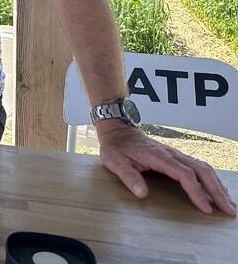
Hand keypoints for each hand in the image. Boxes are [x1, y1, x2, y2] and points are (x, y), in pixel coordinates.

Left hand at [98, 123, 236, 215]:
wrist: (118, 130)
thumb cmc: (116, 147)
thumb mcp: (114, 161)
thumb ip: (128, 176)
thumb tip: (142, 194)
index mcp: (158, 156)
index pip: (184, 174)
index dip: (196, 192)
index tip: (205, 208)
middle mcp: (171, 154)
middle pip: (201, 170)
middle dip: (217, 191)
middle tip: (228, 209)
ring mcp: (176, 154)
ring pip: (204, 168)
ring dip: (218, 185)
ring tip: (228, 204)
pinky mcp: (177, 157)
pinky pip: (199, 167)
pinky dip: (212, 179)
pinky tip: (217, 190)